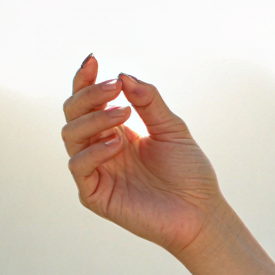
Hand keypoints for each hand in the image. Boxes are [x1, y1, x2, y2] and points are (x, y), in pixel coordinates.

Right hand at [61, 54, 224, 254]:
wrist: (202, 215)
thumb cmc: (190, 174)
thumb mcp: (172, 129)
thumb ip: (149, 102)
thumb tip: (124, 75)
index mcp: (114, 132)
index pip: (87, 101)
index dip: (86, 79)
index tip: (95, 60)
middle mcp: (100, 149)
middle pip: (73, 113)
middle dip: (90, 95)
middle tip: (115, 87)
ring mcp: (96, 172)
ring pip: (72, 135)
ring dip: (94, 119)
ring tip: (123, 113)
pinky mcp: (94, 195)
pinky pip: (79, 166)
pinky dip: (94, 150)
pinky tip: (117, 144)